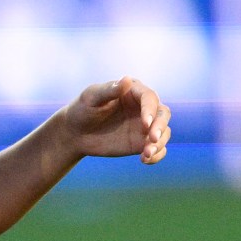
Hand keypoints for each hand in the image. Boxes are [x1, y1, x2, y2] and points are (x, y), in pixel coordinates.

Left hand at [55, 77, 172, 165]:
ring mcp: (144, 126)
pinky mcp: (142, 142)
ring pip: (164, 132)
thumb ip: (110, 90)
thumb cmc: (82, 109)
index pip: (149, 98)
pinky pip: (158, 149)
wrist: (76, 132)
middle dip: (160, 126)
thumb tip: (127, 80)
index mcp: (133, 91)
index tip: (145, 124)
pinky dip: (157, 155)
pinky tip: (145, 160)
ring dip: (160, 144)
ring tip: (146, 154)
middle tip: (153, 139)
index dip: (150, 110)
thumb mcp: (92, 97)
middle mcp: (143, 107)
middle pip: (163, 114)